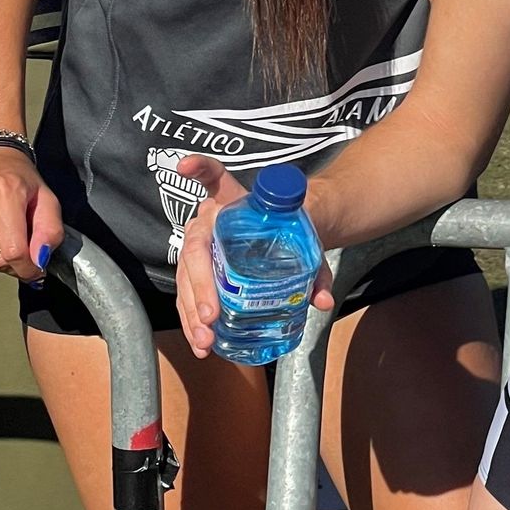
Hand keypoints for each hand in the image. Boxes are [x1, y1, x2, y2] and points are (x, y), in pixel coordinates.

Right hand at [173, 155, 332, 357]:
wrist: (289, 238)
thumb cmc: (292, 232)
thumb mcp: (308, 244)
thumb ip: (317, 270)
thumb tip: (323, 301)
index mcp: (235, 203)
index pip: (215, 178)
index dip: (200, 169)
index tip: (187, 165)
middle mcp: (209, 223)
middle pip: (196, 248)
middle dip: (199, 284)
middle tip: (211, 314)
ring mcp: (200, 249)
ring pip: (186, 278)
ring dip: (192, 311)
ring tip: (204, 340)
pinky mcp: (199, 274)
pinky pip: (189, 296)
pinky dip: (193, 320)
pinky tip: (201, 344)